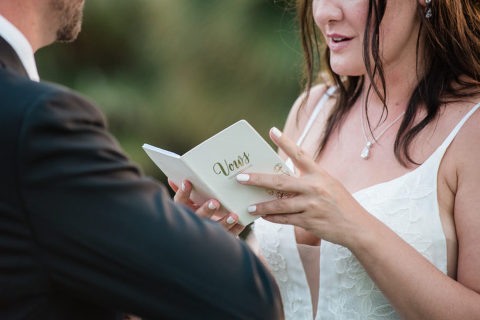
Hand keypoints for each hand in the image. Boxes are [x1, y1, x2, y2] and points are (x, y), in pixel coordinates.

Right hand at [169, 179, 244, 235]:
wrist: (203, 240)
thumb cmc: (197, 212)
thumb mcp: (189, 202)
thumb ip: (182, 191)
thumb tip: (172, 178)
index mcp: (185, 211)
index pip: (180, 202)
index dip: (183, 193)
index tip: (187, 182)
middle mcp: (194, 223)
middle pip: (199, 217)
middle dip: (207, 210)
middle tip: (215, 202)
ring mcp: (207, 233)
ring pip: (215, 228)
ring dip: (224, 222)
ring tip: (233, 215)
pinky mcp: (220, 240)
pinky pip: (229, 235)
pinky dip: (236, 228)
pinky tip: (241, 221)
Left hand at [235, 127, 369, 246]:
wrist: (357, 227)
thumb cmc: (341, 203)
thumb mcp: (328, 184)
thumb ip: (309, 179)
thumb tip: (283, 178)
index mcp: (319, 174)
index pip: (299, 154)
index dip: (285, 142)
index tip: (271, 130)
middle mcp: (314, 188)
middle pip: (280, 182)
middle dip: (258, 179)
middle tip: (240, 178)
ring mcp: (311, 205)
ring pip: (280, 205)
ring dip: (262, 205)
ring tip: (249, 205)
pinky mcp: (309, 221)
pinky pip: (285, 219)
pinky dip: (272, 218)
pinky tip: (263, 216)